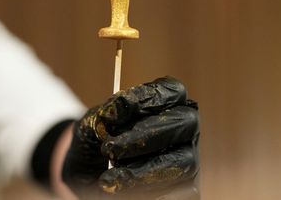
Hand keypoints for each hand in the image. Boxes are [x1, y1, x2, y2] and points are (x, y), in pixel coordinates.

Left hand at [62, 76, 199, 198]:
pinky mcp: (188, 188)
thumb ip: (103, 115)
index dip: (148, 97)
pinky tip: (122, 192)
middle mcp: (184, 128)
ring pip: (182, 162)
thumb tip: (114, 111)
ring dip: (142, 171)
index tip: (115, 111)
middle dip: (144, 137)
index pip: (172, 91)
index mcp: (166, 103)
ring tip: (108, 178)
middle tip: (110, 149)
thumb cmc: (98, 140)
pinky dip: (149, 193)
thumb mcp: (93, 124)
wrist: (90, 174)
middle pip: (184, 123)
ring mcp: (189, 158)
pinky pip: (180, 193)